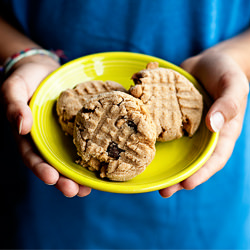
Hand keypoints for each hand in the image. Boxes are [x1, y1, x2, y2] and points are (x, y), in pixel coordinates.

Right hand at [1, 55, 91, 196]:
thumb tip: (21, 126)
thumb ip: (14, 105)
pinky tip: (101, 164)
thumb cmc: (26, 78)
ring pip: (70, 159)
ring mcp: (62, 135)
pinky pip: (84, 142)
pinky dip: (91, 155)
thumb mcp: (15, 88)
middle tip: (75, 191)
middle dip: (63, 180)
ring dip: (78, 176)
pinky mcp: (77, 128)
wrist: (44, 70)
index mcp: (28, 135)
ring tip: (89, 188)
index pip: (32, 157)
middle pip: (53, 164)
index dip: (41, 169)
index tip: (52, 178)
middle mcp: (46, 140)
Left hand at [159, 49, 248, 197]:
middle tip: (164, 191)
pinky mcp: (171, 117)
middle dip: (179, 177)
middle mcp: (201, 134)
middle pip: (192, 160)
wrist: (207, 62)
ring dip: (163, 164)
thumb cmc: (225, 73)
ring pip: (174, 149)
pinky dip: (152, 137)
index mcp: (221, 132)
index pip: (214, 158)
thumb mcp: (233, 85)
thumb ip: (228, 104)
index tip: (187, 185)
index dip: (202, 173)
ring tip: (148, 177)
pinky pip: (162, 128)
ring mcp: (184, 127)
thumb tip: (214, 125)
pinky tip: (138, 143)